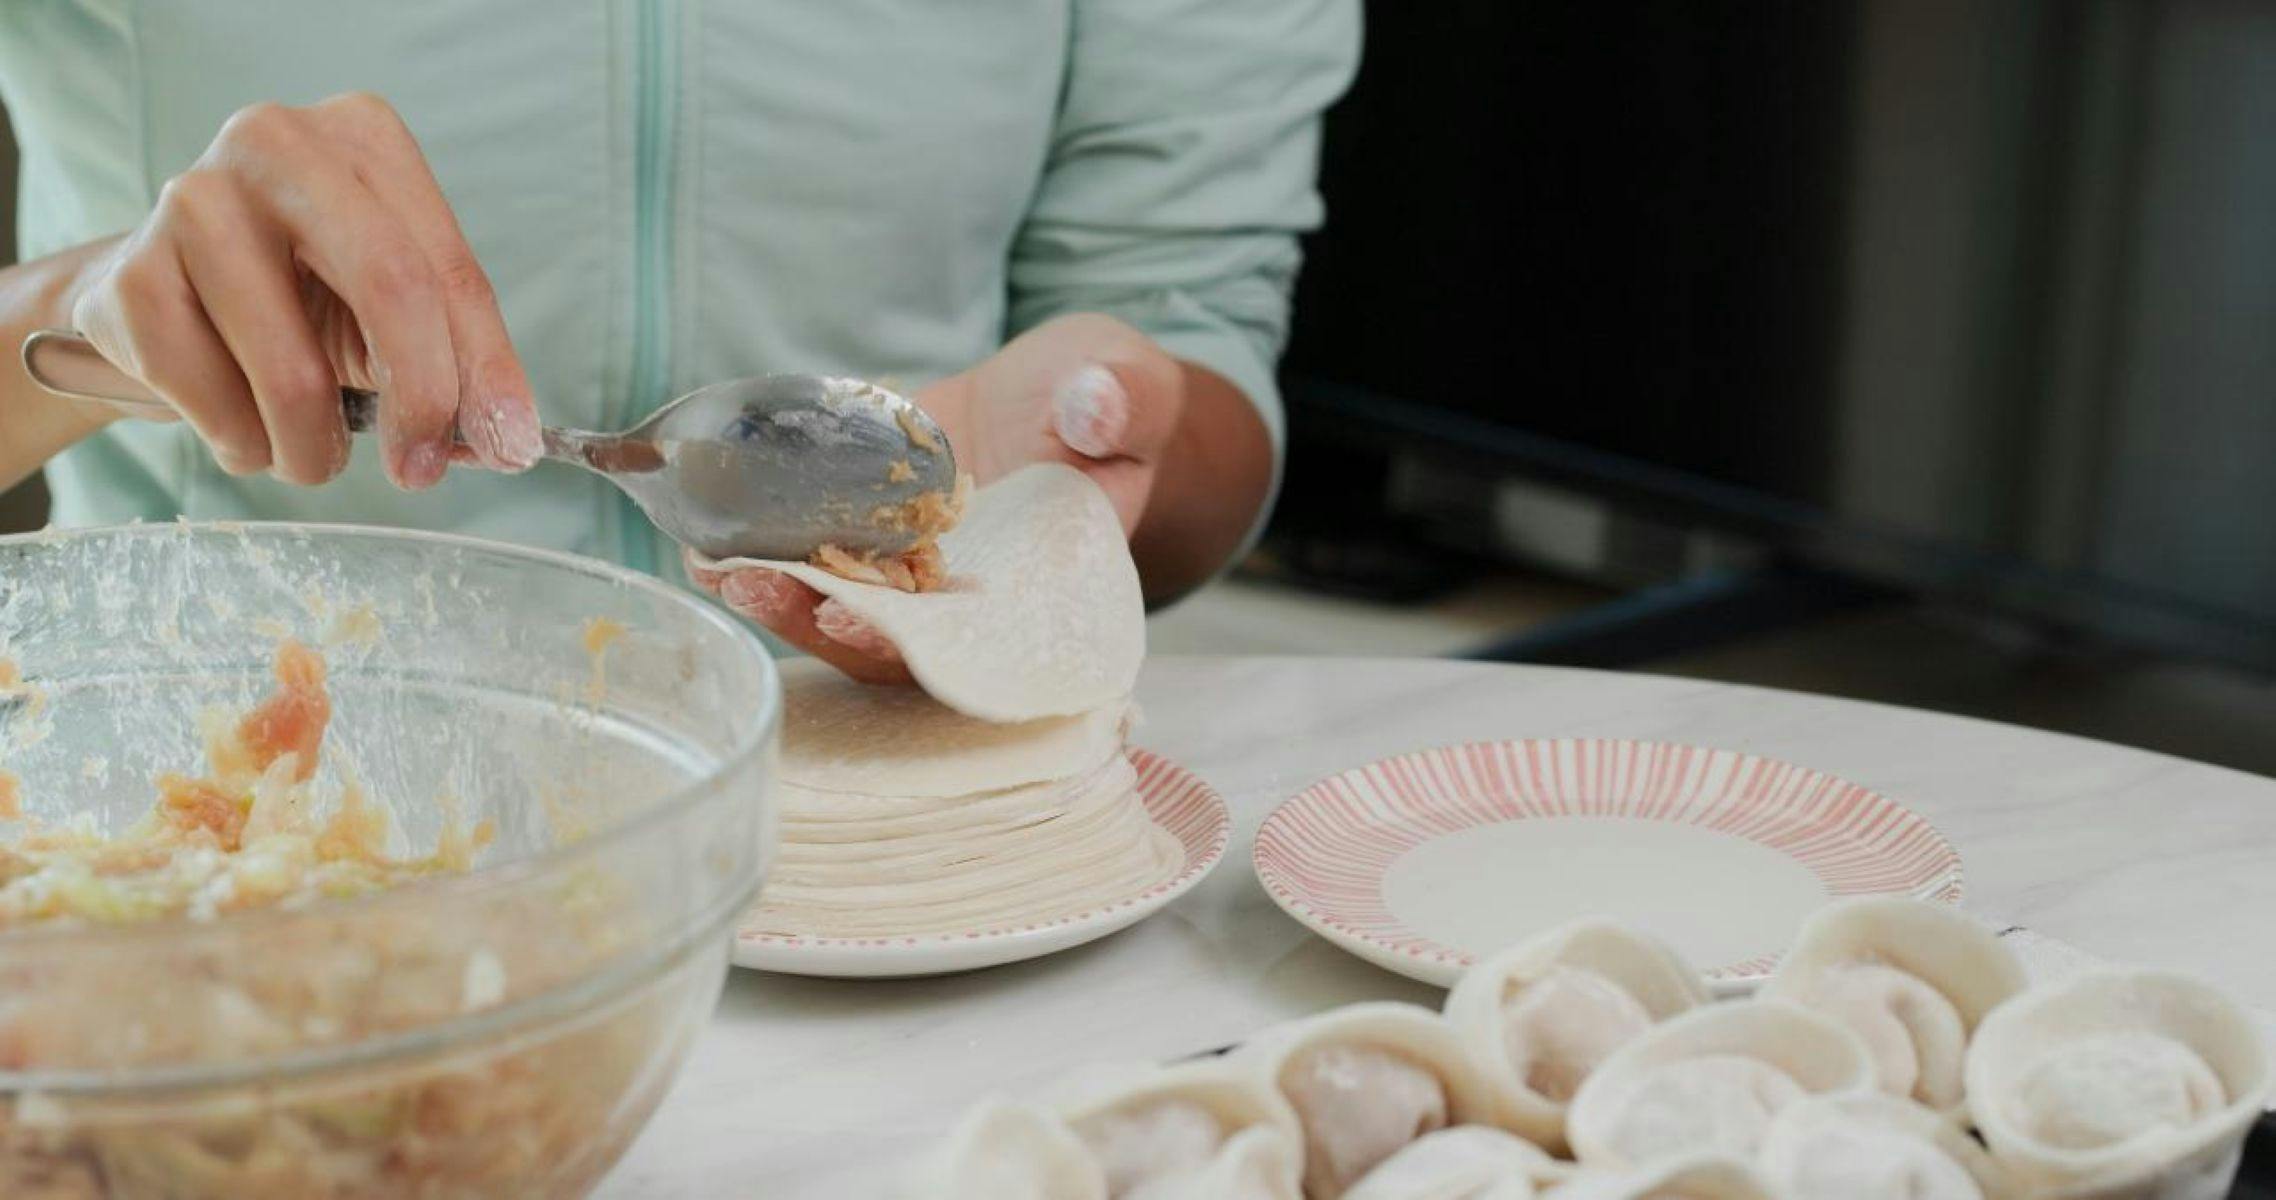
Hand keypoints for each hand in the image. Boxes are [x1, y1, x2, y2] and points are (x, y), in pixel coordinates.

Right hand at [67, 93, 539, 488]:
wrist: (157, 302)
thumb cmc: (295, 297)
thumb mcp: (390, 316)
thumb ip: (457, 367)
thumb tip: (509, 442)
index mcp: (362, 139)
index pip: (447, 269)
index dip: (486, 370)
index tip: (507, 446)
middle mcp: (275, 144)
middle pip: (390, 287)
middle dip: (420, 400)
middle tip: (418, 470)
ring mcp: (191, 200)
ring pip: (294, 373)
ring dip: (312, 448)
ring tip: (307, 450)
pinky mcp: (128, 275)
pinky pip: (213, 402)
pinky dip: (243, 444)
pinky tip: (241, 425)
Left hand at [688, 314, 1184, 680]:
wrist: (1074, 394)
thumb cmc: (1119, 402)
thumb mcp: (1134, 392)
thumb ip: (1123, 405)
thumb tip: (1092, 410)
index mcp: (1046, 587)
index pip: (975, 639)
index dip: (911, 643)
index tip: (851, 622)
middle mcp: (975, 599)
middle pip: (891, 640)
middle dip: (817, 620)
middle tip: (751, 583)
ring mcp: (921, 571)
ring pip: (845, 607)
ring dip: (778, 594)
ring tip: (712, 566)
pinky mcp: (878, 534)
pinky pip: (818, 556)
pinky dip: (763, 553)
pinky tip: (701, 540)